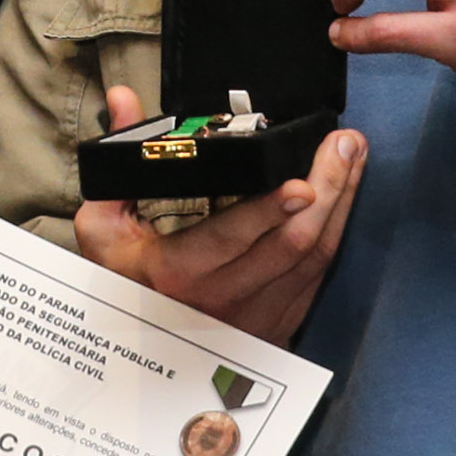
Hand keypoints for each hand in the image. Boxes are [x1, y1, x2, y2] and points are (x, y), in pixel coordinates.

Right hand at [71, 86, 365, 343]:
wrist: (139, 355)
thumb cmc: (122, 281)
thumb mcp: (103, 226)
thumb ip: (117, 160)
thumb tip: (125, 100)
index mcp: (178, 273)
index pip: (232, 238)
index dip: (270, 211)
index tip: (302, 183)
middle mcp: (223, 301)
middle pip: (292, 244)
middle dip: (328, 188)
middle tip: (345, 144)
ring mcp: (257, 318)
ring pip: (315, 260)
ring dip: (341, 204)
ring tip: (352, 156)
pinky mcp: (280, 325)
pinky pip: (318, 277)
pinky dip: (337, 232)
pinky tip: (344, 197)